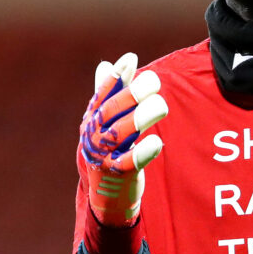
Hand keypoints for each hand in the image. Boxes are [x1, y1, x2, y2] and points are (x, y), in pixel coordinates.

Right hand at [79, 53, 167, 227]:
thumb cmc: (108, 150)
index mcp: (92, 120)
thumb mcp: (104, 123)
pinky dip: (143, 152)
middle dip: (131, 94)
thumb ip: (107, 94)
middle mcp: (94, 136)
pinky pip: (130, 163)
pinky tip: (157, 142)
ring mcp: (104, 156)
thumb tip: (104, 63)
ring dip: (141, 117)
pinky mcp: (119, 175)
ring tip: (161, 105)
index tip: (131, 59)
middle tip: (154, 80)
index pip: (101, 95)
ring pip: (120, 134)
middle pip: (111, 112)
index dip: (115, 77)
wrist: (106, 194)